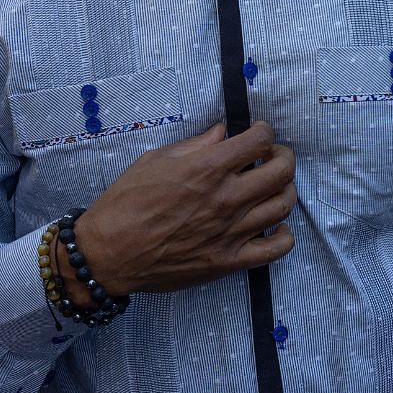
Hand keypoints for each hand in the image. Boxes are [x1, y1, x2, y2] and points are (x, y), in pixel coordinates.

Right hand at [69, 121, 296, 297]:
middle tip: (273, 156)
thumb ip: (195, 145)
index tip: (259, 133)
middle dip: (283, 156)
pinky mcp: (229, 261)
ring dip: (285, 189)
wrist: (107, 254)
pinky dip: (284, 235)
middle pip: (282, 171)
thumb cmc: (125, 204)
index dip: (264, 131)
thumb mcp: (154, 160)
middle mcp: (226, 199)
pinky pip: (276, 248)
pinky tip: (274, 225)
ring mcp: (231, 232)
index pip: (259, 141)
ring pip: (283, 205)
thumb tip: (223, 132)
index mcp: (207, 169)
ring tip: (273, 187)